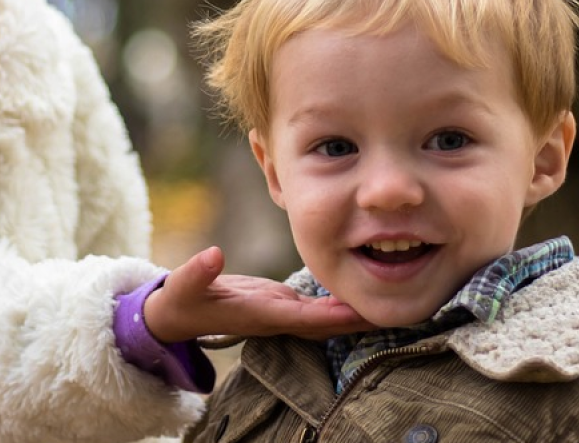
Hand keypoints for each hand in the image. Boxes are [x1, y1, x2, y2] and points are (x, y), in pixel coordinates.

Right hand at [141, 246, 372, 342]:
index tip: (361, 308)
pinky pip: (320, 308)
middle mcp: (278, 319)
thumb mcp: (184, 285)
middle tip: (398, 308)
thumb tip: (212, 254)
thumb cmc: (182, 300)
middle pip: (327, 324)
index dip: (332, 316)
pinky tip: (364, 288)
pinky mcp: (283, 303)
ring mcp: (282, 313)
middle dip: (360, 319)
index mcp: (260, 315)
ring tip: (394, 298)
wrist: (179, 314)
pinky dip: (341, 302)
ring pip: (327, 317)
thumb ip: (196, 272)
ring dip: (357, 311)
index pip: (303, 319)